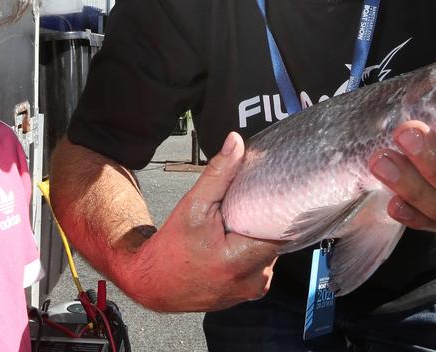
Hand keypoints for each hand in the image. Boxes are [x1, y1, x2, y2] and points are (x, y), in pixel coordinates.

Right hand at [124, 132, 281, 311]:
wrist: (154, 283)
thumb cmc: (171, 248)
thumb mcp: (194, 205)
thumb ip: (219, 174)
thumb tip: (236, 142)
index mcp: (241, 261)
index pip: (282, 230)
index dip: (280, 208)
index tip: (273, 193)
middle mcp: (254, 280)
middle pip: (278, 239)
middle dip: (265, 219)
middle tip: (248, 206)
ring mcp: (252, 290)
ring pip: (271, 251)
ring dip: (259, 234)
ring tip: (239, 223)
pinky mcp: (249, 292)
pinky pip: (262, 263)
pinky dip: (253, 249)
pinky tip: (237, 239)